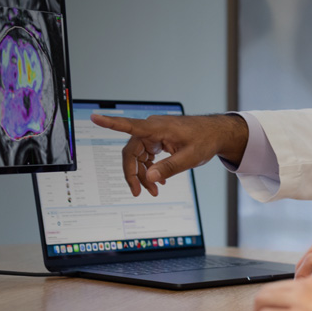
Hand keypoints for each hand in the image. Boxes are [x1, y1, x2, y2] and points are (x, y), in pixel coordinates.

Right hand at [90, 113, 247, 196]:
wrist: (216, 133)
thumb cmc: (205, 140)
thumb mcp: (190, 158)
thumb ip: (169, 168)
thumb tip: (148, 177)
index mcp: (157, 128)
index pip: (130, 125)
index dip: (110, 123)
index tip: (95, 117)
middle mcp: (152, 129)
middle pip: (131, 152)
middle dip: (133, 174)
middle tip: (138, 193)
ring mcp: (154, 134)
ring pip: (138, 157)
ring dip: (142, 175)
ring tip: (153, 191)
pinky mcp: (158, 140)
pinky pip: (147, 156)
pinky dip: (150, 169)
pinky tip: (157, 182)